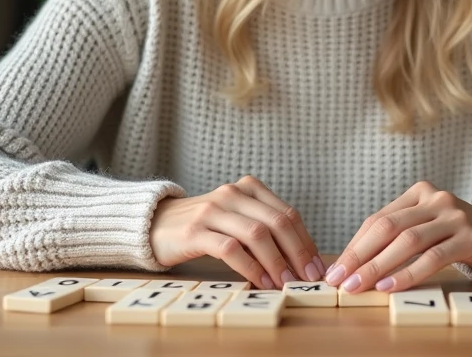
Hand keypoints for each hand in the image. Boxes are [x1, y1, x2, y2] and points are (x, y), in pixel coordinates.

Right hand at [149, 175, 325, 289]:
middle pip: (277, 222)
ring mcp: (213, 210)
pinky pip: (230, 249)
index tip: (317, 267)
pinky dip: (250, 267)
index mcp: (249, 188)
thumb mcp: (236, 219)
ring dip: (277, 262)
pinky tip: (260, 282)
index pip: (287, 214)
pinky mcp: (195, 231)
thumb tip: (300, 260)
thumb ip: (263, 229)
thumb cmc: (203, 227)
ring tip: (286, 282)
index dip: (306, 242)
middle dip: (298, 253)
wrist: (155, 225)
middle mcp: (233, 193)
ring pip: (257, 234)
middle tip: (308, 278)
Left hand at [324, 180, 471, 293]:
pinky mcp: (468, 237)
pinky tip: (390, 286)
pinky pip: (433, 257)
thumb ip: (395, 236)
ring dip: (379, 266)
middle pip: (389, 227)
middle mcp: (436, 199)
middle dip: (360, 256)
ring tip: (359, 286)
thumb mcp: (424, 226)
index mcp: (419, 192)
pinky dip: (408, 273)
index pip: (378, 219)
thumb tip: (353, 264)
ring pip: (408, 241)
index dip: (355, 245)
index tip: (337, 270)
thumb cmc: (452, 235)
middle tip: (340, 280)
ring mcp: (454, 216)